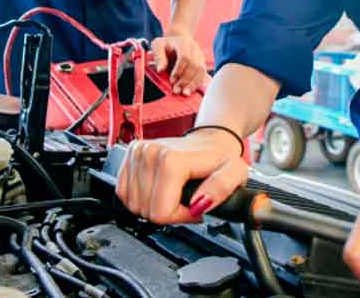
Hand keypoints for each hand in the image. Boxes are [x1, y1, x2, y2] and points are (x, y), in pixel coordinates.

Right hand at [115, 129, 246, 224]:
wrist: (209, 141)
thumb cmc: (220, 158)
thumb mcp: (234, 173)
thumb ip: (221, 189)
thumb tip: (199, 204)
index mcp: (170, 159)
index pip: (160, 212)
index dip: (180, 217)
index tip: (196, 206)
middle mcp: (149, 152)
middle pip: (146, 210)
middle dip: (169, 212)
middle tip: (188, 200)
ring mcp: (137, 153)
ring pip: (134, 205)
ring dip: (156, 206)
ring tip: (176, 194)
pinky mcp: (130, 156)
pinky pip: (125, 194)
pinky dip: (143, 199)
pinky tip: (160, 190)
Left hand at [151, 28, 207, 95]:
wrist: (177, 41)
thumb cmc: (165, 45)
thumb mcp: (157, 45)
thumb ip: (158, 56)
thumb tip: (160, 69)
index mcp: (183, 43)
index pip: (185, 57)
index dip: (179, 70)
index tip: (171, 80)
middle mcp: (195, 49)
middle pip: (195, 65)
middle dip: (186, 80)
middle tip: (177, 90)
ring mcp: (200, 56)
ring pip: (201, 71)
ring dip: (193, 84)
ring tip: (185, 93)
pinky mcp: (202, 64)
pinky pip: (203, 75)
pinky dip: (197, 84)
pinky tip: (191, 91)